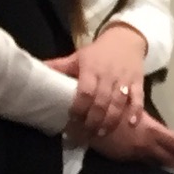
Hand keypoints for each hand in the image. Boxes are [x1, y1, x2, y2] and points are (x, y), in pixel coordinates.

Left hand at [49, 22, 147, 145]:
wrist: (126, 39)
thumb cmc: (98, 52)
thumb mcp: (78, 56)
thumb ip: (59, 66)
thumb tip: (35, 70)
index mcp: (91, 69)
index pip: (85, 91)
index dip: (79, 107)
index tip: (72, 120)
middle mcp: (108, 75)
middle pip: (101, 101)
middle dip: (93, 119)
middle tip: (86, 134)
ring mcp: (124, 80)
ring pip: (118, 103)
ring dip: (110, 120)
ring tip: (101, 134)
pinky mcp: (138, 82)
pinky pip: (138, 99)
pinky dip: (136, 112)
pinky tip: (131, 124)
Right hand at [85, 106, 173, 169]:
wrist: (86, 119)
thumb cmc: (110, 106)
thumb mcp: (132, 109)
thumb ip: (146, 121)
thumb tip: (157, 128)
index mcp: (150, 130)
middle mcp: (145, 144)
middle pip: (169, 156)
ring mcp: (134, 153)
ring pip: (155, 160)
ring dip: (166, 162)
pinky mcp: (122, 158)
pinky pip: (141, 162)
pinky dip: (150, 162)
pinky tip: (153, 163)